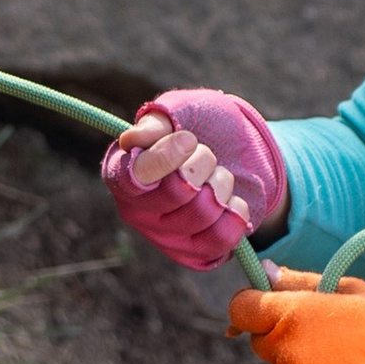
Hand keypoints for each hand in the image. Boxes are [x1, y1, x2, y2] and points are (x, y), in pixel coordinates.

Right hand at [102, 87, 286, 271]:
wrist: (241, 152)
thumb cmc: (203, 126)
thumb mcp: (181, 109)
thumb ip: (157, 121)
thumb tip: (131, 140)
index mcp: (123, 173)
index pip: (136, 175)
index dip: (166, 158)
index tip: (189, 139)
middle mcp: (136, 211)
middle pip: (176, 193)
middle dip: (203, 165)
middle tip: (208, 155)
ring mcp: (164, 238)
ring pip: (202, 213)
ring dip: (222, 185)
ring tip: (220, 176)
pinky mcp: (193, 255)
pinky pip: (220, 240)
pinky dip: (236, 214)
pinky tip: (232, 201)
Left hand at [225, 267, 364, 363]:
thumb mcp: (353, 292)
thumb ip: (302, 282)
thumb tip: (268, 273)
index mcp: (294, 316)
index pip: (242, 309)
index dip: (251, 308)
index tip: (263, 311)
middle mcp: (286, 355)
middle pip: (264, 347)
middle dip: (286, 342)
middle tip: (330, 343)